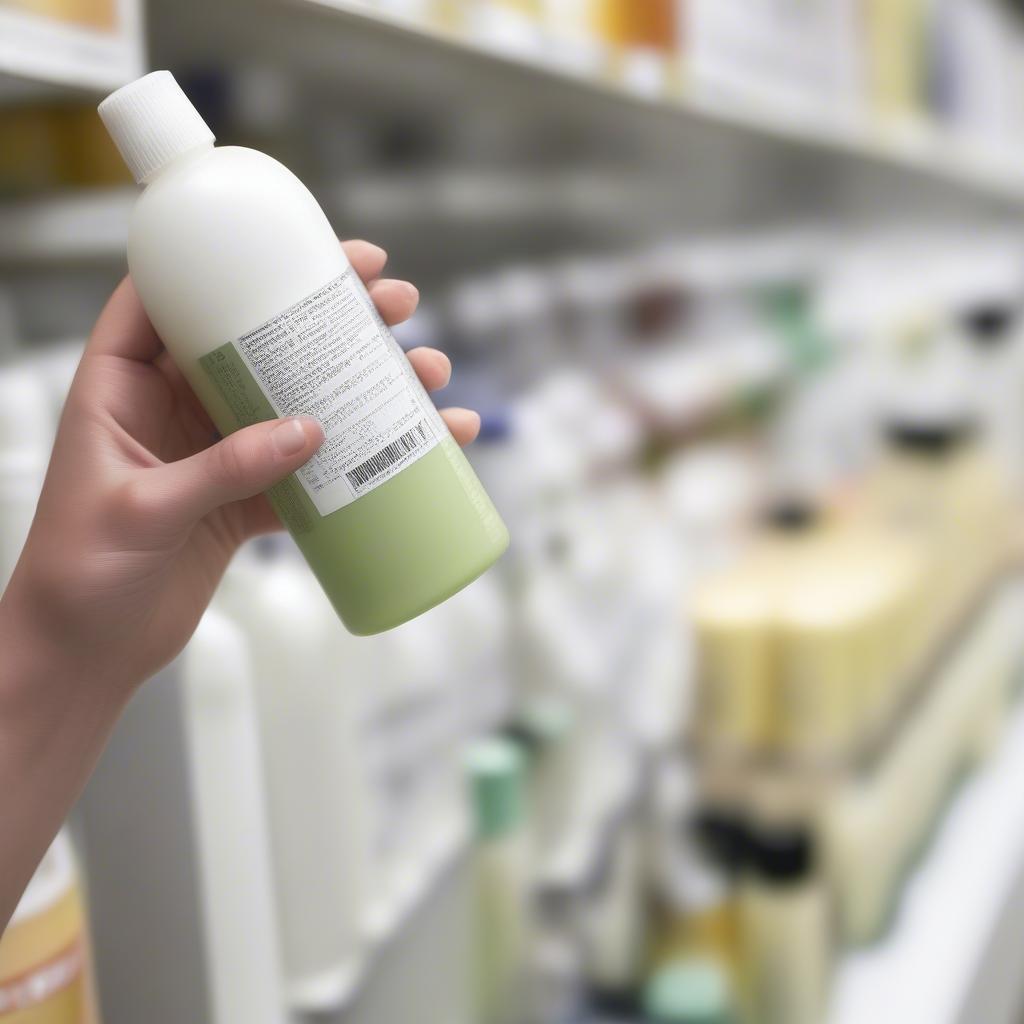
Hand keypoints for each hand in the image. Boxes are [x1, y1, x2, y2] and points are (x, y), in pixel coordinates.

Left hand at [1, 240, 478, 699]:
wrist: (87, 652)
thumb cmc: (78, 574)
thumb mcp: (144, 511)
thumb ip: (223, 469)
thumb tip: (310, 430)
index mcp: (124, 385)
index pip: (176, 296)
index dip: (240, 261)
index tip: (313, 249)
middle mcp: (175, 405)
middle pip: (259, 338)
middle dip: (333, 316)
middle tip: (396, 303)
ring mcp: (219, 451)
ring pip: (299, 399)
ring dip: (363, 383)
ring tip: (426, 372)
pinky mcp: (249, 497)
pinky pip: (313, 467)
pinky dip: (362, 460)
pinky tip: (418, 446)